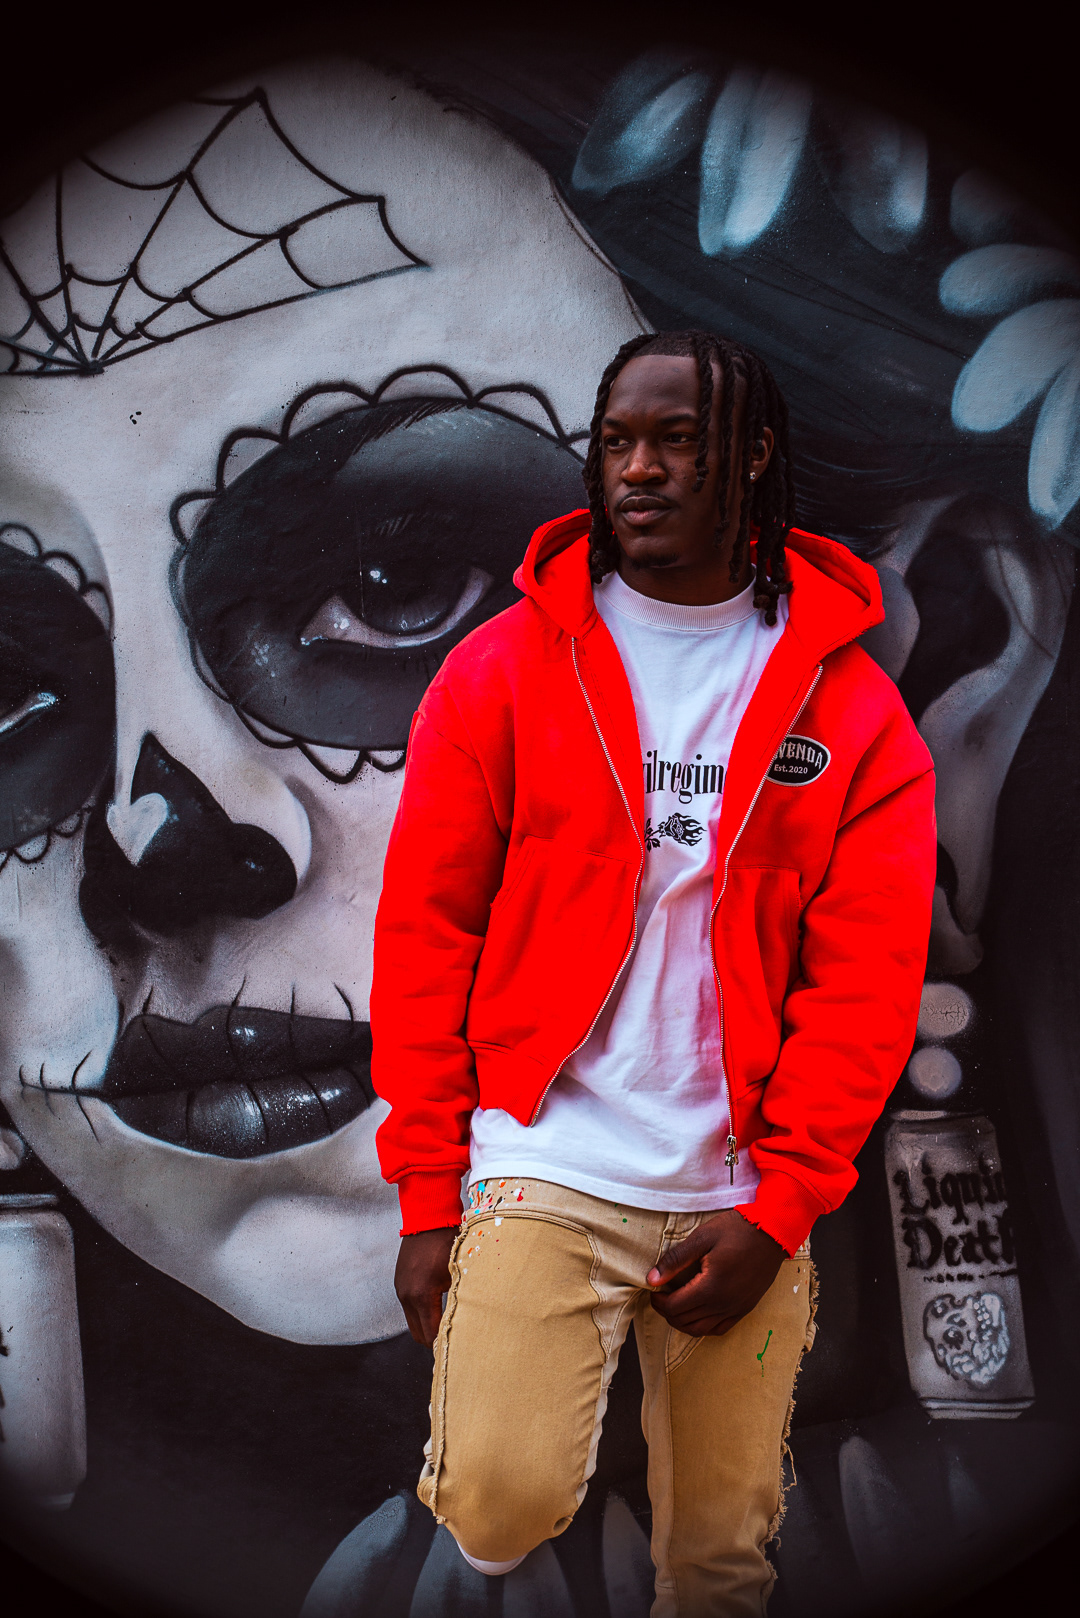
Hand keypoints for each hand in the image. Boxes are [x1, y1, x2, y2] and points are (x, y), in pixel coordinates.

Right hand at [395, 1227, 457, 1347]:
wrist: (428, 1218)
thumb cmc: (448, 1242)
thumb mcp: (458, 1272)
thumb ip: (459, 1299)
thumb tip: (467, 1321)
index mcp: (422, 1295)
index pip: (430, 1333)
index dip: (443, 1345)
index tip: (456, 1351)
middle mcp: (407, 1295)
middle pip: (418, 1334)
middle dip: (433, 1340)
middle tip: (452, 1342)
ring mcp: (400, 1289)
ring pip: (412, 1322)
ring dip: (426, 1326)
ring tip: (445, 1327)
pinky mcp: (399, 1282)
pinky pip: (408, 1307)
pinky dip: (420, 1313)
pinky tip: (435, 1308)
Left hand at [646, 1209, 784, 1336]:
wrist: (773, 1232)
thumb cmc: (736, 1230)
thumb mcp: (702, 1238)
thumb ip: (675, 1260)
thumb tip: (652, 1279)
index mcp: (710, 1287)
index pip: (674, 1307)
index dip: (658, 1302)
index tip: (653, 1290)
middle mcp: (723, 1304)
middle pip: (684, 1321)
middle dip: (667, 1312)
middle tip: (661, 1296)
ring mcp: (736, 1308)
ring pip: (700, 1329)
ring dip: (682, 1322)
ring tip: (675, 1305)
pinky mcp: (745, 1308)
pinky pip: (719, 1328)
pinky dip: (703, 1326)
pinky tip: (697, 1313)